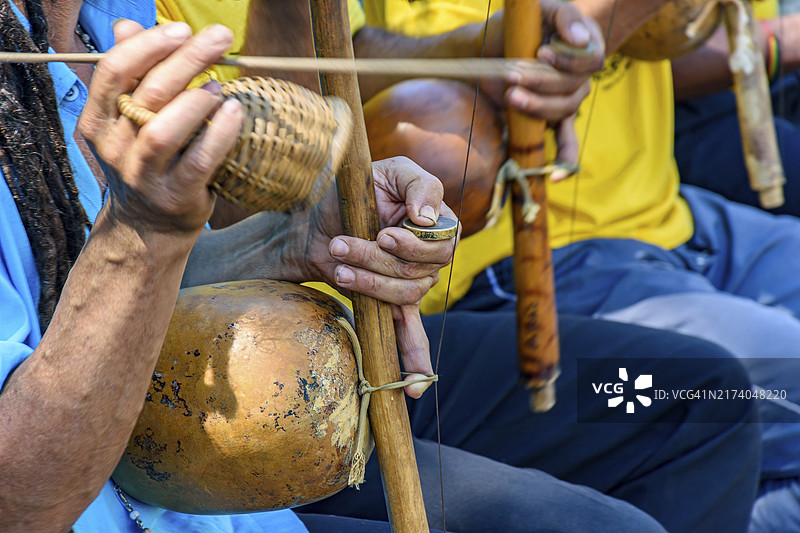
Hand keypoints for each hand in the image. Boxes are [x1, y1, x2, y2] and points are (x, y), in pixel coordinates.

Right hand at [79, 21, 243, 234]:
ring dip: (197, 101)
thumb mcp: (131, 118)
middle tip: (219, 38)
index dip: (148, 45)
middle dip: (186, 59)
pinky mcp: (175, 197)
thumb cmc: (148, 159)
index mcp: (98, 121)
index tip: (181, 28)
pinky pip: (199, 161)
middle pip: (147, 94)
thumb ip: (133, 75)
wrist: (149, 224)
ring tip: (220, 85)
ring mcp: (143, 176)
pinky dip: (220, 134)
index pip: (114, 71)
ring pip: (163, 131)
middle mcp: (114, 148)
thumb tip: (127, 26)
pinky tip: (236, 113)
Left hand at [304, 156, 459, 397]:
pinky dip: (414, 361)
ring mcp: (410, 283)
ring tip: (339, 266)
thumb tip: (430, 219)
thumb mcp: (388, 172)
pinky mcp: (388, 304)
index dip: (414, 244)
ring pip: (404, 295)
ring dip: (368, 283)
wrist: (312, 220)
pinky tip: (413, 387)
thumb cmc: (352, 189)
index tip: (382, 232)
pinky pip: (409, 336)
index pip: (444, 243)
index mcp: (436, 223)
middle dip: (377, 259)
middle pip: (420, 272)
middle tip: (342, 244)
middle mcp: (429, 256)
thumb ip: (420, 185)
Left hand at [480, 1, 604, 165]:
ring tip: (512, 96)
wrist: (491, 46)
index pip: (591, 61)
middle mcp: (580, 78)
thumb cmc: (520, 25)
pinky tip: (557, 177)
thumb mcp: (541, 10)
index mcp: (585, 48)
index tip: (541, 52)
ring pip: (562, 111)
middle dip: (541, 83)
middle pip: (573, 88)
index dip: (569, 61)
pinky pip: (568, 145)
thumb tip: (581, 40)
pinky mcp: (551, 120)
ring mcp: (568, 102)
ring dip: (537, 106)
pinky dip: (565, 162)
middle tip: (511, 74)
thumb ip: (566, 17)